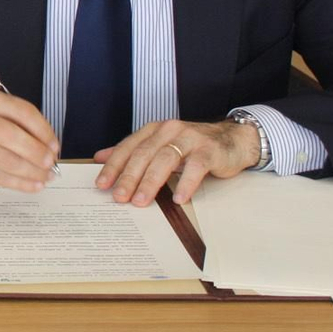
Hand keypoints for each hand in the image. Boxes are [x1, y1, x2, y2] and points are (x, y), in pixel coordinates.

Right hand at [0, 88, 59, 190]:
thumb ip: (14, 120)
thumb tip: (47, 144)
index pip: (21, 111)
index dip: (43, 129)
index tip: (54, 143)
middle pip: (13, 137)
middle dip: (37, 152)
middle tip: (50, 161)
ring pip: (7, 161)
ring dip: (32, 171)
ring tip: (46, 176)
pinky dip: (20, 183)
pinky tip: (33, 184)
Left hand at [94, 118, 261, 205]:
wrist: (232, 139)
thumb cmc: (192, 146)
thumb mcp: (160, 145)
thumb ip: (132, 151)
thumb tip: (100, 157)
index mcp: (154, 130)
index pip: (128, 147)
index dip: (113, 166)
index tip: (102, 184)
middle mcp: (169, 130)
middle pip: (144, 154)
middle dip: (129, 177)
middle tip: (119, 197)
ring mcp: (190, 139)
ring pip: (165, 159)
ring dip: (151, 182)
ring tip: (141, 201)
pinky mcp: (209, 150)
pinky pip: (195, 167)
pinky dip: (185, 183)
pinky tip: (178, 199)